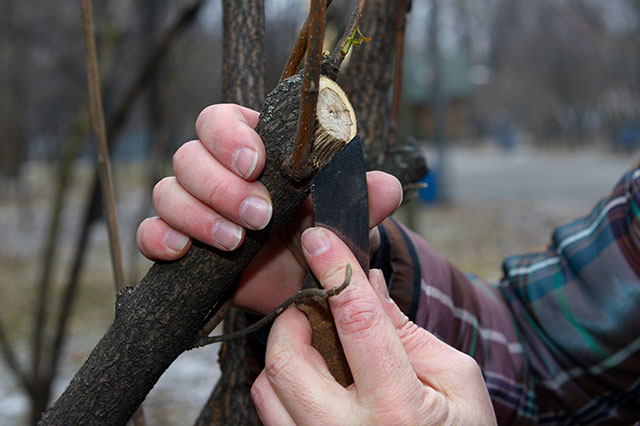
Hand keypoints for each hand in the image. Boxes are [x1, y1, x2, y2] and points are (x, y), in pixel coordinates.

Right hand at [136, 104, 402, 313]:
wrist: (301, 283)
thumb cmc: (319, 236)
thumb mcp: (344, 217)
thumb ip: (364, 199)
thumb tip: (386, 187)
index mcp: (251, 149)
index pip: (220, 121)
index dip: (229, 137)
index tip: (255, 163)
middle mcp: (216, 173)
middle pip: (188, 156)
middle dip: (220, 186)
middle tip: (259, 217)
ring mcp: (194, 208)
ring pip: (167, 192)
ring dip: (197, 216)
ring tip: (236, 242)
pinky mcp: (181, 243)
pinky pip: (149, 232)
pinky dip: (159, 239)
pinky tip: (182, 252)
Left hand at [251, 227, 496, 425]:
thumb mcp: (457, 379)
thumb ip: (409, 331)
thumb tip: (368, 282)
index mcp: (399, 410)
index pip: (357, 322)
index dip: (336, 270)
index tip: (320, 237)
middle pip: (288, 360)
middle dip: (295, 318)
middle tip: (316, 308)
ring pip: (268, 387)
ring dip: (286, 351)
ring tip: (317, 345)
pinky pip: (271, 412)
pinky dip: (283, 382)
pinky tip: (315, 377)